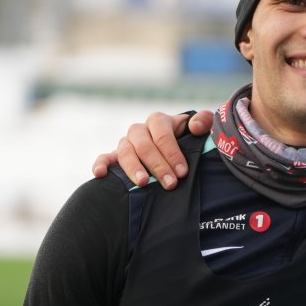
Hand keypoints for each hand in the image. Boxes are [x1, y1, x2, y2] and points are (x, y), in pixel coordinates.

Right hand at [90, 110, 210, 188]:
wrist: (179, 146)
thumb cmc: (191, 139)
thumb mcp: (203, 128)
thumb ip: (205, 121)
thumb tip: (194, 127)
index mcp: (159, 121)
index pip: (162, 134)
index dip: (172, 153)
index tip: (182, 172)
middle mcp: (140, 130)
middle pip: (144, 145)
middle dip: (158, 166)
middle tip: (170, 184)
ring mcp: (126, 143)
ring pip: (125, 152)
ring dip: (133, 168)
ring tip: (142, 184)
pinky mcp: (116, 156)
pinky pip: (105, 157)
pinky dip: (100, 164)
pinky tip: (100, 174)